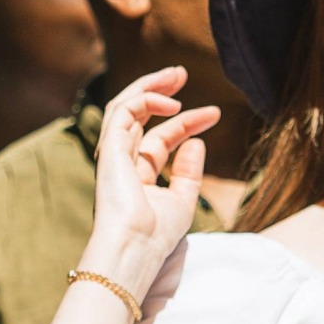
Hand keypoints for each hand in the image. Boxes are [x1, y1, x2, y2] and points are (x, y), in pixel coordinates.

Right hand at [81, 66, 218, 301]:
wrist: (134, 249)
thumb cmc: (155, 236)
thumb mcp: (182, 201)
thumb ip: (188, 172)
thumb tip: (196, 142)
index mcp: (136, 175)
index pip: (159, 139)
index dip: (187, 122)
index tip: (214, 114)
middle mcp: (122, 161)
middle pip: (138, 115)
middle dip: (158, 91)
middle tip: (182, 74)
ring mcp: (113, 154)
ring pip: (124, 105)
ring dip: (150, 86)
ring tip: (177, 74)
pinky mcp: (109, 148)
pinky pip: (123, 111)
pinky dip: (147, 100)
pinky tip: (174, 105)